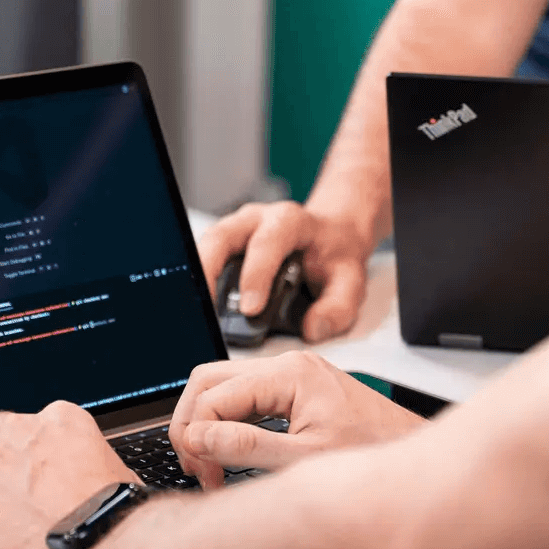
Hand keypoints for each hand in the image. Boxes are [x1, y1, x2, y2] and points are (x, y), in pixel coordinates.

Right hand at [168, 351, 426, 486]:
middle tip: (196, 468)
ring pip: (223, 386)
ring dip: (208, 424)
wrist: (414, 454)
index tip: (204, 475)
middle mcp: (287, 365)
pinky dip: (229, 422)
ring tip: (211, 466)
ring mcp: (291, 374)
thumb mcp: (305, 459)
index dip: (197, 437)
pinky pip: (245, 396)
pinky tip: (232, 453)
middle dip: (192, 424)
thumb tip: (198, 440)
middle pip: (208, 380)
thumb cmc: (373, 452)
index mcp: (289, 374)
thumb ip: (247, 447)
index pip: (213, 395)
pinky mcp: (296, 388)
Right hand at [197, 202, 375, 342]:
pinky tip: (201, 307)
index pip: (268, 242)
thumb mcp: (351, 280)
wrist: (330, 235)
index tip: (251, 308)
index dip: (256, 275)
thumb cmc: (335, 255)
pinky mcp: (226, 244)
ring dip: (198, 277)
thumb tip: (312, 329)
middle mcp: (257, 219)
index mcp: (290, 222)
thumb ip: (338, 307)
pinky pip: (205, 257)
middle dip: (209, 271)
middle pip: (222, 236)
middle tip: (205, 308)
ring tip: (197, 312)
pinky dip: (200, 282)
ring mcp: (237, 229)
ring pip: (207, 245)